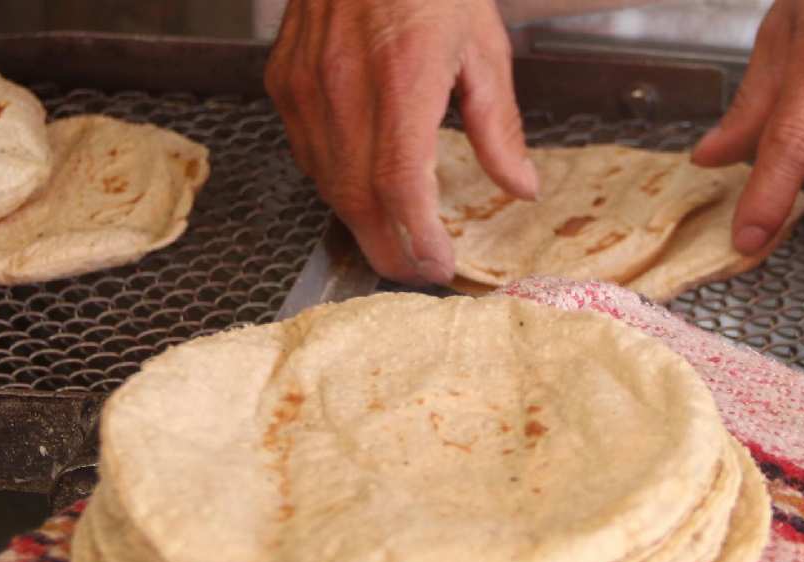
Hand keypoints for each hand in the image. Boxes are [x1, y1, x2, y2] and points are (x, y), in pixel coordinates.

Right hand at [265, 0, 539, 284]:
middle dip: (390, 250)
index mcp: (403, 76)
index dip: (418, 238)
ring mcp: (306, 87)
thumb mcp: (482, 46)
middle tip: (419, 272)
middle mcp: (345, 87)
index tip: (440, 266)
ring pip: (327, 185)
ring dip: (363, 224)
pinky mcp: (284, 83)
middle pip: (359, 201)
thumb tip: (519, 185)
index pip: (401, 184)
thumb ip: (498, 126)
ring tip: (396, 242)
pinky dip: (335, 185)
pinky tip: (361, 192)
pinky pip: (306, 156)